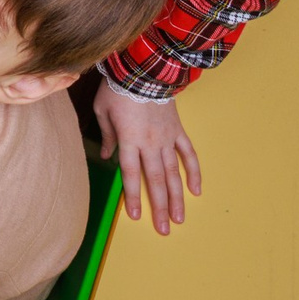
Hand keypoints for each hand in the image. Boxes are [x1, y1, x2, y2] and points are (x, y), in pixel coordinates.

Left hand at [97, 87, 200, 234]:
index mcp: (129, 139)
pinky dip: (193, 172)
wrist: (145, 69)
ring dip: (176, 197)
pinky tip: (196, 190)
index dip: (133, 196)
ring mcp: (167, 138)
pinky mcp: (178, 131)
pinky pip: (188, 154)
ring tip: (179, 218)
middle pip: (155, 180)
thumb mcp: (102, 110)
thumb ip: (106, 136)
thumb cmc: (118, 89)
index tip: (136, 216)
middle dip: (159, 207)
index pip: (130, 174)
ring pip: (173, 173)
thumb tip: (105, 156)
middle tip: (164, 229)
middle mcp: (150, 143)